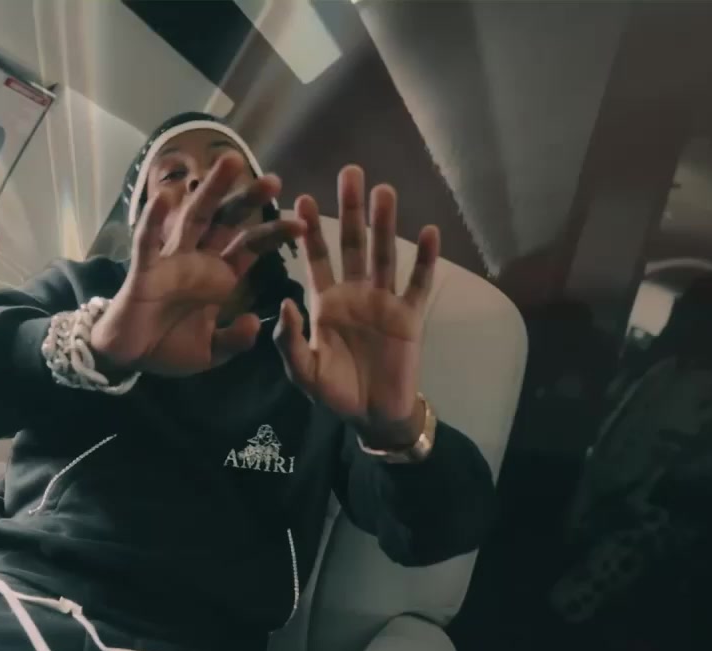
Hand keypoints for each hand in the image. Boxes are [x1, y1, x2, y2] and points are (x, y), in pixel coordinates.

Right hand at [91, 155, 304, 376]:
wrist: (130, 359)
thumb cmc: (170, 346)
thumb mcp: (212, 352)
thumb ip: (234, 340)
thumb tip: (254, 323)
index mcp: (219, 276)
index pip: (251, 246)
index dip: (274, 234)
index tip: (302, 224)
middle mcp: (199, 259)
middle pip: (226, 221)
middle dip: (248, 199)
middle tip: (274, 180)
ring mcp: (171, 260)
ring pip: (193, 217)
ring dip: (211, 190)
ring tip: (231, 162)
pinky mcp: (144, 269)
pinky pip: (149, 241)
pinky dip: (155, 219)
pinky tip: (166, 197)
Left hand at [274, 166, 440, 448]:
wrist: (372, 416)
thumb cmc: (335, 393)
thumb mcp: (303, 371)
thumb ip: (289, 340)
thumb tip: (283, 300)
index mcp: (325, 303)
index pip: (315, 259)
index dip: (309, 231)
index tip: (298, 198)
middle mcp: (355, 293)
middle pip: (352, 244)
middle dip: (349, 210)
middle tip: (350, 173)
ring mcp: (384, 301)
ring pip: (384, 254)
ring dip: (384, 224)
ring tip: (384, 191)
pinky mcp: (409, 316)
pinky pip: (418, 283)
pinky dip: (424, 258)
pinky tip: (429, 231)